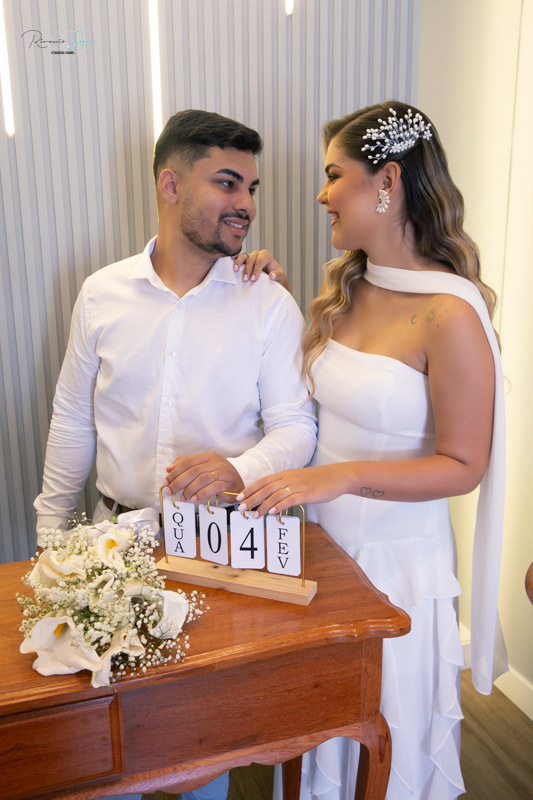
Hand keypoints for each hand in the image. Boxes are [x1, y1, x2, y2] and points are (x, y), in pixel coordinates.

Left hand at [163, 451, 244, 503]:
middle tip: (170, 492)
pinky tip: (194, 499)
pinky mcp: (228, 483)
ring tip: (182, 498)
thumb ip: (187, 466)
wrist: (239, 484)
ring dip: (189, 490)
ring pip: (202, 479)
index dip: (175, 472)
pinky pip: (212, 488)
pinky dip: (201, 494)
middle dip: (179, 482)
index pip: (187, 462)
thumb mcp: (203, 469)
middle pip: (193, 471)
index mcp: (208, 456)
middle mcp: (216, 461)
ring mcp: (223, 472)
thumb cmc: (218, 477)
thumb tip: (169, 468)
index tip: (166, 482)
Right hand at [232, 250, 290, 290]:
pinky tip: (230, 260)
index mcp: (266, 255)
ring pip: (243, 256)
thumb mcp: (280, 276)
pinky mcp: (245, 260)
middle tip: (245, 280)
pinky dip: (235, 259)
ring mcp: (250, 256)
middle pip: (251, 259)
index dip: (256, 270)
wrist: (272, 276)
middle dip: (247, 269)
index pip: (260, 261)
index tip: (254, 279)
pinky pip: (239, 258)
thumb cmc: (276, 275)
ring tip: (235, 270)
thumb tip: (271, 275)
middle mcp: (257, 254)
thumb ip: (277, 275)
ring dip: (239, 263)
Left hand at [236, 464, 353, 517]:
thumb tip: (274, 497)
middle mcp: (289, 478)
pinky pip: (289, 500)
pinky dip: (279, 506)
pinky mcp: (306, 494)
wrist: (337, 476)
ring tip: (254, 516)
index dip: (250, 489)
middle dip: (251, 499)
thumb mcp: (299, 479)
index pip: (263, 481)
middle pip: (265, 489)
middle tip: (240, 508)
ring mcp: (297, 486)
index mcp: (285, 474)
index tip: (239, 497)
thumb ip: (286, 486)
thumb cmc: (318, 480)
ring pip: (275, 495)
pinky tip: (272, 513)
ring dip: (263, 506)